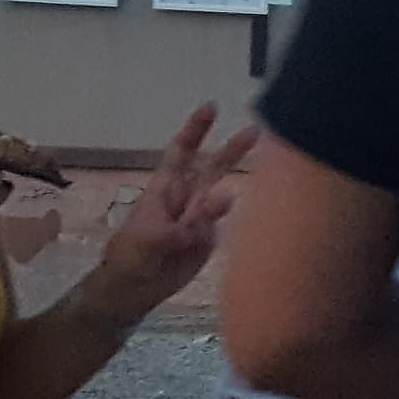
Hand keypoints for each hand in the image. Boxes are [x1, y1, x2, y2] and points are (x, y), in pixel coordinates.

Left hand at [89, 105, 259, 316]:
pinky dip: (241, 219)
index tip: (211, 108)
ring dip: (241, 184)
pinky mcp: (209, 239)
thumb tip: (227, 198)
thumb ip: (189, 220)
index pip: (181, 152)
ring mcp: (200, 218)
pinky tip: (250, 218)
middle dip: (232, 148)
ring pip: (224, 194)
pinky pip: (227, 224)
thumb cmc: (131, 257)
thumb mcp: (152, 238)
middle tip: (257, 129)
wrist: (134, 291)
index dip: (196, 130)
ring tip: (266, 175)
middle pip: (212, 167)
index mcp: (165, 189)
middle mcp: (186, 198)